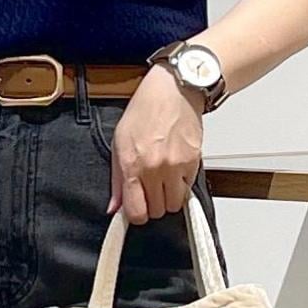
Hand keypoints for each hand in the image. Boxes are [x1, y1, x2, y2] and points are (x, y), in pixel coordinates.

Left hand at [106, 67, 205, 223]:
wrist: (173, 91)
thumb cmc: (144, 112)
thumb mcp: (120, 143)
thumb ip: (118, 180)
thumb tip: (114, 207)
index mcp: (132, 164)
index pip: (136, 211)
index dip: (136, 215)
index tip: (137, 210)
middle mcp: (154, 168)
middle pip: (157, 211)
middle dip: (153, 204)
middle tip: (150, 189)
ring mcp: (175, 166)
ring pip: (174, 205)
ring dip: (168, 198)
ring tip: (163, 181)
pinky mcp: (193, 162)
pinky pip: (187, 189)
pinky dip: (181, 186)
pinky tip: (174, 170)